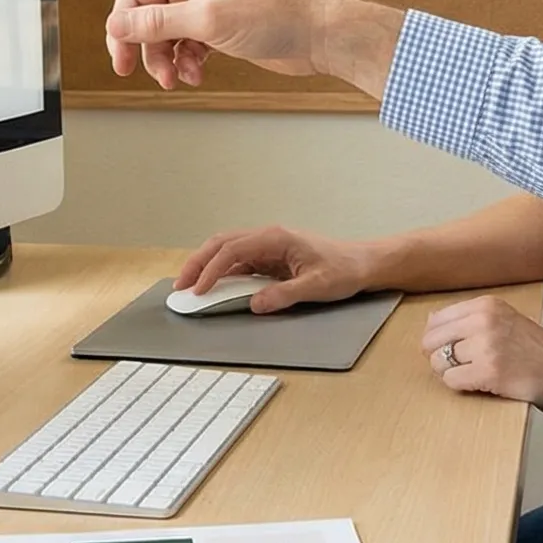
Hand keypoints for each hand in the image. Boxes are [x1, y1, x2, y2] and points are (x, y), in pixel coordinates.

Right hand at [57, 0, 392, 90]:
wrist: (316, 35)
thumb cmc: (275, 12)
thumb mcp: (208, 18)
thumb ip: (159, 22)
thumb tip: (120, 25)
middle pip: (136, 0)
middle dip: (130, 35)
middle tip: (126, 67)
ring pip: (157, 27)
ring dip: (158, 55)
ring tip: (172, 77)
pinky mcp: (214, 24)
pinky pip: (179, 41)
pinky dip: (180, 60)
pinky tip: (192, 75)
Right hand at [176, 227, 373, 312]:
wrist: (362, 263)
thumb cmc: (343, 269)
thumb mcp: (316, 286)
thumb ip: (284, 294)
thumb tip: (255, 304)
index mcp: (276, 238)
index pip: (233, 250)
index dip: (212, 269)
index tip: (199, 289)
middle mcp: (268, 237)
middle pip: (222, 244)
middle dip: (198, 263)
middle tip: (181, 286)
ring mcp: (267, 246)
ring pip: (226, 250)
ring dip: (206, 266)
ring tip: (189, 286)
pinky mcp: (269, 257)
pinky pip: (238, 261)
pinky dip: (221, 272)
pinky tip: (213, 287)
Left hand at [420, 296, 542, 419]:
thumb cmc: (542, 353)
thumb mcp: (507, 322)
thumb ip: (471, 320)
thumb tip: (430, 321)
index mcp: (487, 304)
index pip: (436, 319)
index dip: (439, 341)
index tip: (455, 351)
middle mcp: (484, 319)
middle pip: (430, 341)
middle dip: (440, 358)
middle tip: (465, 367)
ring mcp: (486, 345)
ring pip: (438, 363)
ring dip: (451, 375)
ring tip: (477, 376)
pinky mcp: (489, 371)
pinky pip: (451, 381)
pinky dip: (462, 388)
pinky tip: (484, 386)